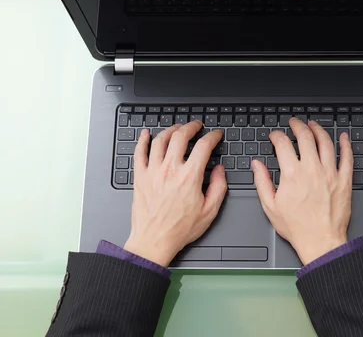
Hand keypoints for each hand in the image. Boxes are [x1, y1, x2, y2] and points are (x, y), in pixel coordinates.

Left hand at [123, 121, 226, 266]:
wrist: (154, 241)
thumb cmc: (180, 229)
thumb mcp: (210, 211)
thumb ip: (219, 187)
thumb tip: (220, 171)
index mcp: (190, 176)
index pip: (203, 146)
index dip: (212, 136)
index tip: (215, 135)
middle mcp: (170, 169)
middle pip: (180, 136)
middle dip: (191, 126)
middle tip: (196, 126)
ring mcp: (153, 171)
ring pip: (160, 140)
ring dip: (170, 130)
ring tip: (177, 128)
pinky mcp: (140, 177)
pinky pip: (139, 152)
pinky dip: (142, 140)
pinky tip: (145, 134)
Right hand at [252, 118, 352, 264]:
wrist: (321, 241)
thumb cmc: (297, 227)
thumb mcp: (270, 206)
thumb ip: (262, 181)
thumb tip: (256, 165)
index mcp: (292, 174)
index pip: (283, 144)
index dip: (277, 136)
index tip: (275, 136)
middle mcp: (312, 169)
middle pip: (305, 137)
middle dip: (298, 126)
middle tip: (295, 123)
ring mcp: (330, 173)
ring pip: (326, 142)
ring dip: (318, 130)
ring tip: (313, 125)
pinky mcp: (344, 180)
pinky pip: (347, 157)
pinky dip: (345, 144)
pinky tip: (343, 137)